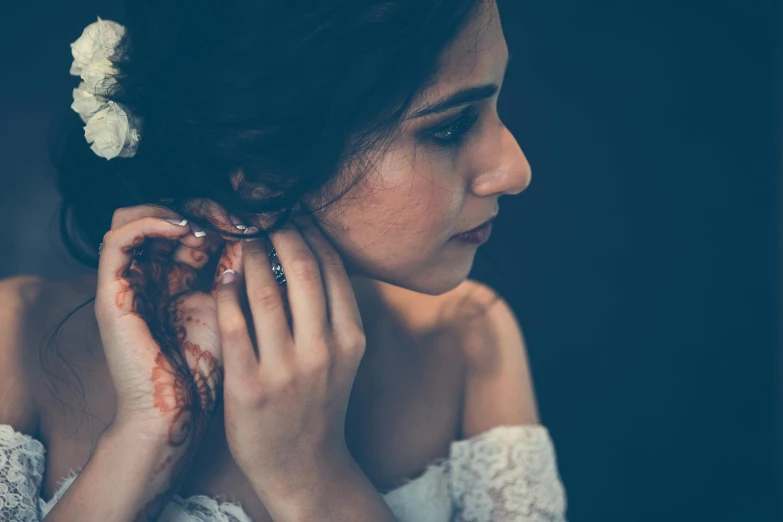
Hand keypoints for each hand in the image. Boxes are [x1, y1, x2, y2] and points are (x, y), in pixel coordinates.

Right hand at [95, 205, 234, 452]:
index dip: (220, 217)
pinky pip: (118, 239)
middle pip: (164, 217)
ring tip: (210, 226)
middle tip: (235, 218)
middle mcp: (148, 275)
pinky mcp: (111, 293)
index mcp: (175, 279)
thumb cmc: (206, 368)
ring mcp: (127, 282)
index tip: (255, 222)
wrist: (177, 412)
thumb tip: (257, 228)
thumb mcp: (228, 306)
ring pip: (135, 218)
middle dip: (203, 210)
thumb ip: (235, 270)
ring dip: (176, 213)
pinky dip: (151, 223)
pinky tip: (187, 230)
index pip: (190, 226)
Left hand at [215, 214, 366, 500]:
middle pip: (301, 267)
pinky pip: (233, 322)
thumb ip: (332, 311)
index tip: (292, 217)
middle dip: (280, 232)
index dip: (309, 233)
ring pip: (264, 290)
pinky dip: (226, 292)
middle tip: (265, 220)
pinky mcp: (249, 385)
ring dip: (248, 257)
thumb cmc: (319, 401)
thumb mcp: (343, 356)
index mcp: (351, 338)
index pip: (332, 268)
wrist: (303, 463)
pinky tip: (223, 280)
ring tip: (242, 244)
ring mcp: (286, 369)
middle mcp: (324, 350)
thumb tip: (312, 252)